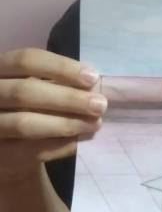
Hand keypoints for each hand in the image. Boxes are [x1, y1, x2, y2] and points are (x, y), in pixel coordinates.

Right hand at [0, 48, 106, 185]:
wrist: (9, 145)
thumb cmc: (30, 106)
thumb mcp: (39, 86)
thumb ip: (60, 82)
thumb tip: (93, 87)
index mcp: (0, 68)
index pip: (26, 60)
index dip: (61, 67)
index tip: (93, 77)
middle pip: (25, 92)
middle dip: (68, 99)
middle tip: (100, 105)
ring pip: (24, 124)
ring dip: (66, 124)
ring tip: (95, 124)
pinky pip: (28, 151)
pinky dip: (58, 146)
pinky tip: (79, 141)